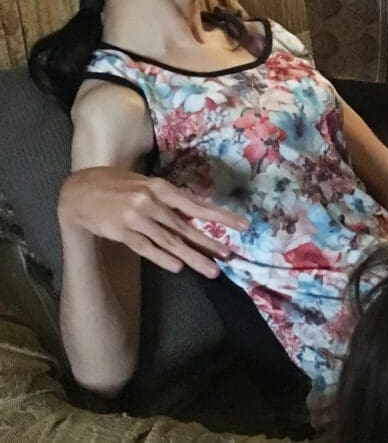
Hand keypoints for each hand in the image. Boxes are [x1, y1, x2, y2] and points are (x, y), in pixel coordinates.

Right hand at [58, 167, 248, 278]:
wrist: (80, 192)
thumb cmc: (117, 185)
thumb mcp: (146, 184)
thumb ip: (169, 198)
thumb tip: (195, 209)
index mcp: (159, 187)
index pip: (196, 204)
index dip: (220, 216)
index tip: (241, 225)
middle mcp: (150, 202)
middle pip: (185, 226)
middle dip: (209, 242)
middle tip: (229, 255)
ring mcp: (135, 219)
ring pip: (169, 241)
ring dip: (191, 256)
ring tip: (211, 269)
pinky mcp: (121, 233)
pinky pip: (146, 248)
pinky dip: (162, 258)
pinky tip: (177, 267)